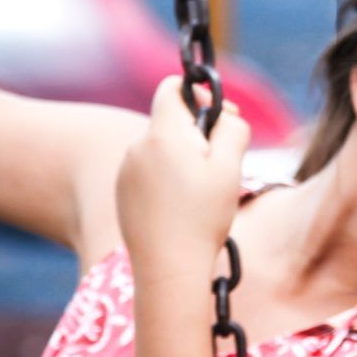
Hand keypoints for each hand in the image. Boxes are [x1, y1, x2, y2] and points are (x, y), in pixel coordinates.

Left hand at [117, 76, 250, 270]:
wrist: (168, 269)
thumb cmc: (203, 217)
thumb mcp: (231, 167)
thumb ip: (232, 127)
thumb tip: (226, 113)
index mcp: (163, 133)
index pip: (172, 87)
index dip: (199, 93)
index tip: (218, 118)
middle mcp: (137, 146)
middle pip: (170, 119)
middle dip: (196, 131)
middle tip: (219, 164)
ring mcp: (126, 170)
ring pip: (160, 146)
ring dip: (182, 156)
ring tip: (200, 192)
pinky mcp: (123, 192)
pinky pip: (149, 169)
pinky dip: (167, 177)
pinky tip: (181, 206)